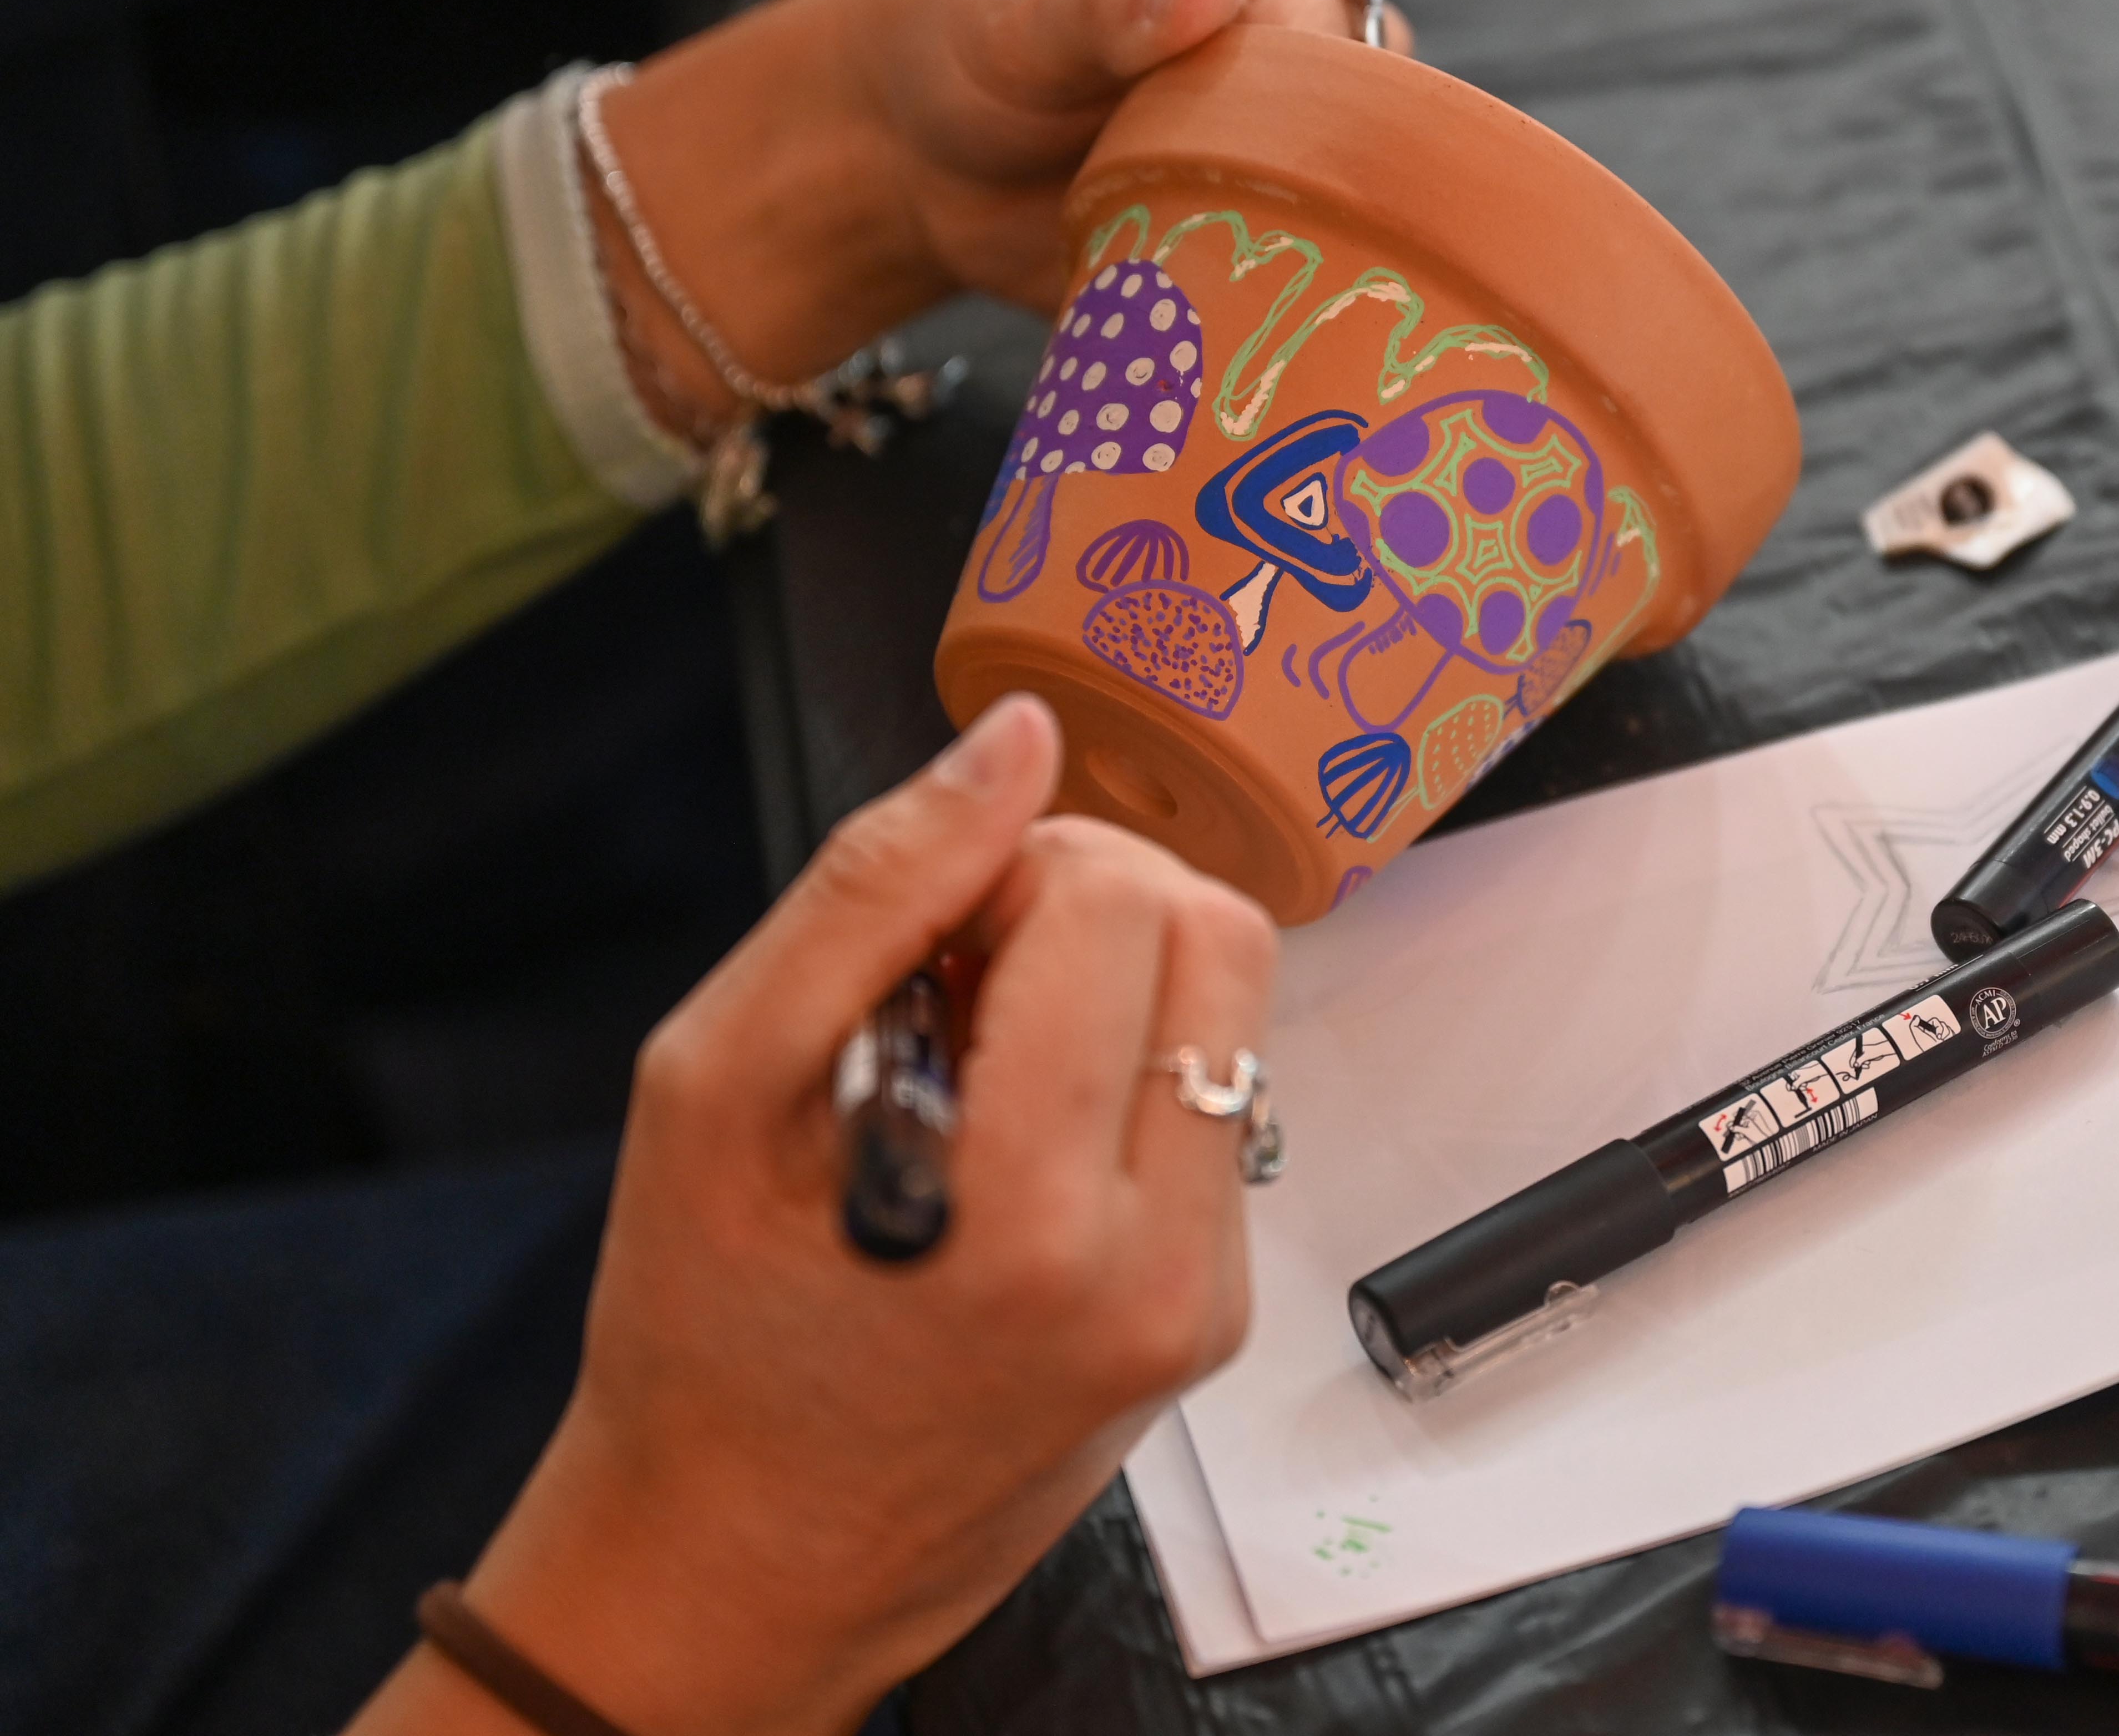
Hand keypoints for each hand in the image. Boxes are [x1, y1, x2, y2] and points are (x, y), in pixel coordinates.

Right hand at [345, 694, 1278, 1735]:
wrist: (739, 1559)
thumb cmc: (700, 1336)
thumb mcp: (713, 1085)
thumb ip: (877, 889)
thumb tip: (1015, 740)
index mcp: (1024, 1212)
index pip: (1121, 899)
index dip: (1013, 871)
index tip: (925, 944)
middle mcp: (1149, 1265)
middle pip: (1219, 936)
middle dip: (1089, 907)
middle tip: (959, 983)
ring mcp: (1197, 1298)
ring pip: (1237, 1015)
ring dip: (1119, 990)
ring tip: (982, 1067)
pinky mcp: (1210, 1318)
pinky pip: (1221, 1116)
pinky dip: (1129, 1085)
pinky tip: (1015, 1146)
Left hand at [590, 0, 1413, 434]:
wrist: (914, 164)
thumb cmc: (969, 47)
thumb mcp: (1023, 18)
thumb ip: (1110, 4)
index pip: (1335, 2)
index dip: (1293, 64)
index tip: (1221, 115)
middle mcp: (1303, 46)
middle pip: (1375, 109)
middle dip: (1302, 166)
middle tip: (1207, 202)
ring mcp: (1294, 146)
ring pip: (1359, 199)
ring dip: (1288, 242)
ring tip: (1203, 258)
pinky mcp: (1269, 233)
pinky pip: (1309, 274)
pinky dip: (1268, 306)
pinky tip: (1217, 315)